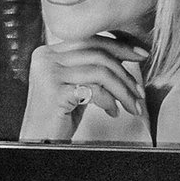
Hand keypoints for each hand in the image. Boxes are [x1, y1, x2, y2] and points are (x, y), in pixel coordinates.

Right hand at [21, 36, 148, 141]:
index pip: (89, 40)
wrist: (39, 140)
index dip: (119, 46)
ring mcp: (48, 74)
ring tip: (132, 105)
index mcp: (48, 53)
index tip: (140, 53)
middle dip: (125, 72)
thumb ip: (91, 68)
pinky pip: (93, 90)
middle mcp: (45, 59)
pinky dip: (109, 101)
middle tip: (139, 89)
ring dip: (122, 90)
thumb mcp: (76, 85)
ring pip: (100, 71)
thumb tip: (124, 53)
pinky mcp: (54, 92)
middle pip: (97, 53)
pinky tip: (113, 112)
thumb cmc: (58, 117)